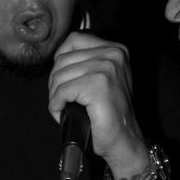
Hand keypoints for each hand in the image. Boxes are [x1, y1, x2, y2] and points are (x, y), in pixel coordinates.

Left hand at [48, 32, 148, 178]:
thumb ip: (86, 61)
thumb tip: (57, 58)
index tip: (63, 79)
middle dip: (55, 82)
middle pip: (63, 59)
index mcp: (115, 49)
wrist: (123, 139)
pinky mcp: (98, 86)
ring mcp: (107, 69)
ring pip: (60, 76)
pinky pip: (62, 91)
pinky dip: (56, 105)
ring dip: (55, 95)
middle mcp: (113, 54)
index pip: (73, 40)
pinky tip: (63, 113)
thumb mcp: (102, 77)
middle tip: (62, 100)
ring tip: (64, 107)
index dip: (60, 60)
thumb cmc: (109, 113)